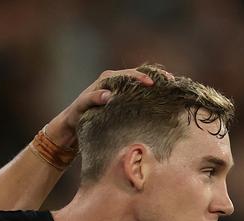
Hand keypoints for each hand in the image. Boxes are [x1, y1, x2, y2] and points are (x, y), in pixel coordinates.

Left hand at [43, 68, 159, 147]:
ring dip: (156, 83)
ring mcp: (120, 89)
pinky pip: (139, 91)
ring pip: (141, 81)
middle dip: (155, 77)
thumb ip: (92, 99)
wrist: (73, 123)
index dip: (141, 77)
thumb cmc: (76, 115)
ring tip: (171, 87)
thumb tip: (108, 95)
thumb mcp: (82, 107)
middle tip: (170, 82)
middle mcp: (115, 81)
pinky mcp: (123, 98)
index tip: (152, 84)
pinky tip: (163, 97)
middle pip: (139, 74)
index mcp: (107, 79)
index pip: (128, 74)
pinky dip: (151, 92)